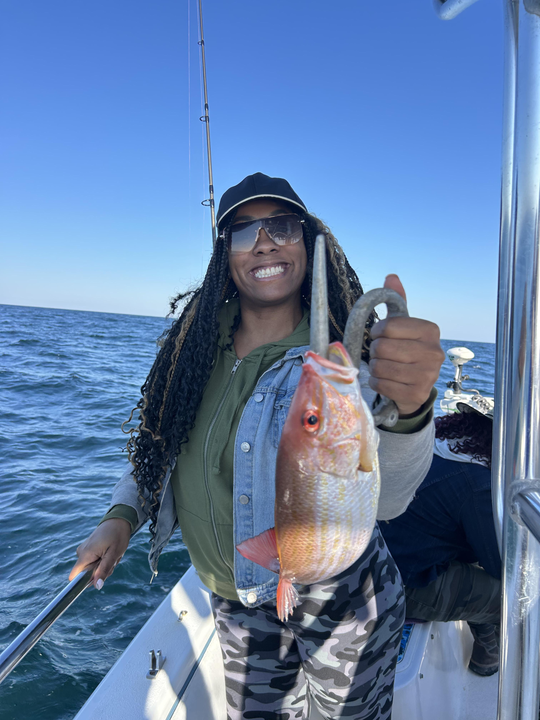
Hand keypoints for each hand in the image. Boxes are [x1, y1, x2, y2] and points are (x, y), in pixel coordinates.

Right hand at [68, 518, 130, 588]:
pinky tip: (110, 551)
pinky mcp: (88, 549)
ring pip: (92, 568)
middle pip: (87, 574)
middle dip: (101, 572)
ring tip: (112, 554)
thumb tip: (97, 586)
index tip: (97, 579)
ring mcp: (84, 550)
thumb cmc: (117, 535)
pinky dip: (103, 560)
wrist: (118, 520)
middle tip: (112, 561)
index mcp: (85, 555)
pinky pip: (93, 561)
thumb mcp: (113, 554)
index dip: (83, 583)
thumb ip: (104, 570)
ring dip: (104, 565)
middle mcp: (81, 553)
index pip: (74, 577)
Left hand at [368, 274, 444, 415]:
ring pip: (380, 367)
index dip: (376, 331)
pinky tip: (385, 380)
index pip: (388, 326)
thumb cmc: (405, 351)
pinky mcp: (417, 394)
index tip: (378, 336)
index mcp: (430, 330)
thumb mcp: (402, 327)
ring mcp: (428, 375)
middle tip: (380, 354)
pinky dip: (376, 382)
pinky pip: (381, 384)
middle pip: (382, 347)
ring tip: (382, 367)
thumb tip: (391, 277)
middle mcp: (434, 352)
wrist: (415, 387)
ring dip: (374, 367)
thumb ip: (397, 302)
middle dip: (374, 351)